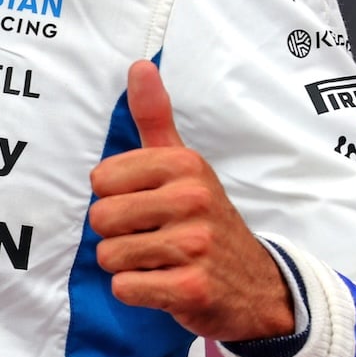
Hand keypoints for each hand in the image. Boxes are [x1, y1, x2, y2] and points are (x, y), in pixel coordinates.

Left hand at [88, 60, 295, 342]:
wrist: (254, 286)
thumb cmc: (204, 220)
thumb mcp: (184, 166)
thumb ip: (155, 118)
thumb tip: (139, 65)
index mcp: (184, 165)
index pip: (100, 179)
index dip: (115, 197)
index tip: (147, 205)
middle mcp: (192, 199)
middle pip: (100, 218)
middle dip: (117, 234)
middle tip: (152, 237)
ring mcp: (194, 245)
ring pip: (109, 255)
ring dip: (127, 265)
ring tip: (160, 261)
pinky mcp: (191, 288)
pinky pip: (125, 287)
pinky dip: (137, 291)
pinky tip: (164, 284)